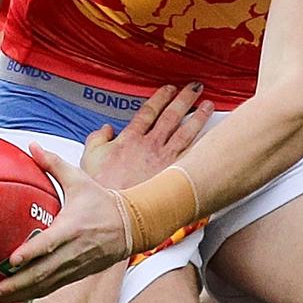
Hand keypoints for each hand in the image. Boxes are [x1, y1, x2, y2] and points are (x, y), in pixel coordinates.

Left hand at [0, 144, 127, 302]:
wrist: (129, 225)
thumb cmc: (100, 200)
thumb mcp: (79, 179)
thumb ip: (53, 163)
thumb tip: (32, 146)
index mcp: (72, 228)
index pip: (50, 243)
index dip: (32, 253)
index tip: (12, 260)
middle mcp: (72, 251)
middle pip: (41, 274)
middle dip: (14, 286)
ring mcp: (74, 267)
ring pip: (44, 286)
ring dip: (18, 295)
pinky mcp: (76, 275)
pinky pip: (51, 288)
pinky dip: (31, 294)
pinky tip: (13, 297)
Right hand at [81, 82, 213, 188]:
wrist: (117, 214)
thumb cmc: (102, 189)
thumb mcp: (89, 159)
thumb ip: (97, 139)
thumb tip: (106, 128)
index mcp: (130, 139)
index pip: (149, 111)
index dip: (160, 97)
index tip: (169, 88)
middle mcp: (150, 145)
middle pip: (171, 116)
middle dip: (184, 99)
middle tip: (195, 88)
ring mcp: (164, 160)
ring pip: (186, 132)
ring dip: (198, 117)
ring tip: (208, 105)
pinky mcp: (174, 175)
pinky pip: (192, 156)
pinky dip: (203, 145)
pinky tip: (212, 137)